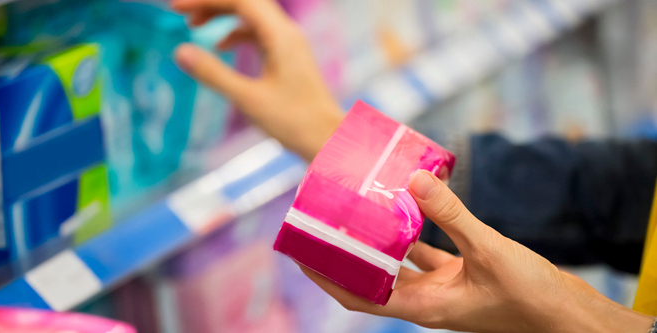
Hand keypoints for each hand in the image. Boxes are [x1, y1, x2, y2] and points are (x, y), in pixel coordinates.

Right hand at [172, 0, 343, 160]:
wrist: (327, 139)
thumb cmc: (294, 122)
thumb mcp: (247, 99)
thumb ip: (213, 74)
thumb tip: (180, 51)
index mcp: (280, 37)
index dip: (207, 0)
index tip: (176, 8)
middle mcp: (287, 33)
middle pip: (246, 2)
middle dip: (213, 4)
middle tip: (182, 14)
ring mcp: (290, 44)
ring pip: (252, 16)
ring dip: (223, 16)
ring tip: (194, 26)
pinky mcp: (289, 57)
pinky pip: (259, 32)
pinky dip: (237, 33)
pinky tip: (221, 46)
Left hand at [301, 170, 653, 332]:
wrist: (570, 319)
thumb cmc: (532, 298)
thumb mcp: (490, 251)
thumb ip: (451, 215)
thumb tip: (412, 180)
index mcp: (423, 306)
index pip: (358, 295)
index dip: (326, 276)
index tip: (302, 252)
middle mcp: (427, 300)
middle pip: (370, 279)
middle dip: (345, 255)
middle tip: (326, 225)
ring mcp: (444, 290)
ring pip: (399, 264)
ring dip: (379, 241)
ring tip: (361, 211)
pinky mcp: (462, 277)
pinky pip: (428, 254)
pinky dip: (415, 233)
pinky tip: (411, 207)